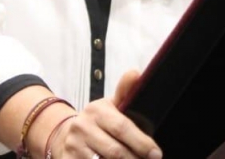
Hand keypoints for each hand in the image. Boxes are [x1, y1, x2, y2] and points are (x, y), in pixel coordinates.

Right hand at [47, 70, 161, 158]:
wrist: (67, 135)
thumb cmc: (98, 122)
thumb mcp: (110, 106)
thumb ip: (125, 92)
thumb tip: (136, 73)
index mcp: (96, 110)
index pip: (122, 128)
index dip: (142, 143)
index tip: (156, 154)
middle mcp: (82, 127)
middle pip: (115, 151)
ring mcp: (73, 146)